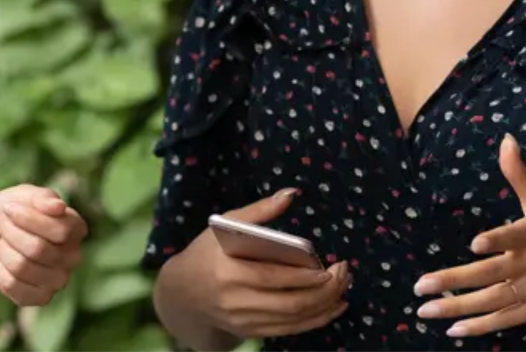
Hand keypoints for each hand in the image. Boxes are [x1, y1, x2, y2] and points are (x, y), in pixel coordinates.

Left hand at [0, 185, 88, 305]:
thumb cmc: (10, 214)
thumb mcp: (21, 195)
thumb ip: (42, 198)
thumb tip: (59, 207)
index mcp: (75, 228)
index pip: (61, 230)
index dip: (30, 219)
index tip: (10, 208)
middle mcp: (73, 256)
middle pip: (39, 249)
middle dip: (11, 232)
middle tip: (2, 224)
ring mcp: (59, 280)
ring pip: (23, 267)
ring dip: (3, 250)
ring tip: (2, 242)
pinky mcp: (40, 298)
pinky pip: (13, 285)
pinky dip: (0, 270)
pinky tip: (3, 263)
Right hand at [161, 190, 350, 338]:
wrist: (182, 294)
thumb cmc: (206, 252)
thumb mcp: (224, 225)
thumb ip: (259, 211)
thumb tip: (291, 193)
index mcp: (227, 271)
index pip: (271, 277)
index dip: (304, 277)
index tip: (329, 267)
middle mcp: (234, 301)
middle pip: (289, 303)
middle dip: (324, 291)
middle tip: (344, 274)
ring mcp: (243, 321)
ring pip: (293, 319)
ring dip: (325, 306)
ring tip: (343, 288)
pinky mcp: (251, 332)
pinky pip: (290, 330)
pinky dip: (315, 320)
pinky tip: (332, 307)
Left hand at [412, 134, 525, 337]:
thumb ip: (520, 174)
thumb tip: (505, 139)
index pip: (515, 236)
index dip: (497, 240)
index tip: (475, 244)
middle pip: (491, 274)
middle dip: (454, 281)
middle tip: (420, 286)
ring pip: (492, 300)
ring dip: (457, 308)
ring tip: (425, 310)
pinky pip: (505, 319)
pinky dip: (480, 326)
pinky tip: (453, 329)